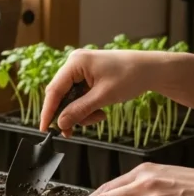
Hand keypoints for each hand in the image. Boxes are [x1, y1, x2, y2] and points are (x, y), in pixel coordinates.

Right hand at [39, 49, 160, 135]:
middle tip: (71, 132)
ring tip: (99, 117)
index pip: (54, 90)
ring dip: (81, 112)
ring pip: (71, 98)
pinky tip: (101, 111)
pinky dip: (87, 107)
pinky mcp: (88, 75)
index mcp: (75, 63)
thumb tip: (60, 123)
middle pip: (61, 95)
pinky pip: (80, 95)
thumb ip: (79, 110)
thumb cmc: (130, 76)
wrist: (151, 69)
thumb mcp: (103, 97)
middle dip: (69, 114)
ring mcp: (81, 69)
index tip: (45, 129)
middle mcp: (75, 64)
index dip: (48, 111)